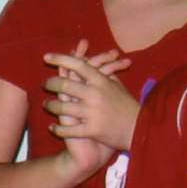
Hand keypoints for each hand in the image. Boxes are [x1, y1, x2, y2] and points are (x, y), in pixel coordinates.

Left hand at [46, 42, 138, 166]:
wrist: (140, 130)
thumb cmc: (129, 107)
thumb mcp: (118, 86)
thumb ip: (102, 72)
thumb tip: (87, 59)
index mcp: (101, 82)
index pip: (78, 65)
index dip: (60, 58)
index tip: (46, 57)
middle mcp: (95, 95)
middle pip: (64, 85)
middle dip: (51, 83)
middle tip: (45, 84)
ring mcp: (93, 113)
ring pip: (62, 107)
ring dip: (50, 106)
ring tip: (46, 105)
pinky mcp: (92, 130)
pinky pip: (69, 129)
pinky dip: (58, 129)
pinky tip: (52, 128)